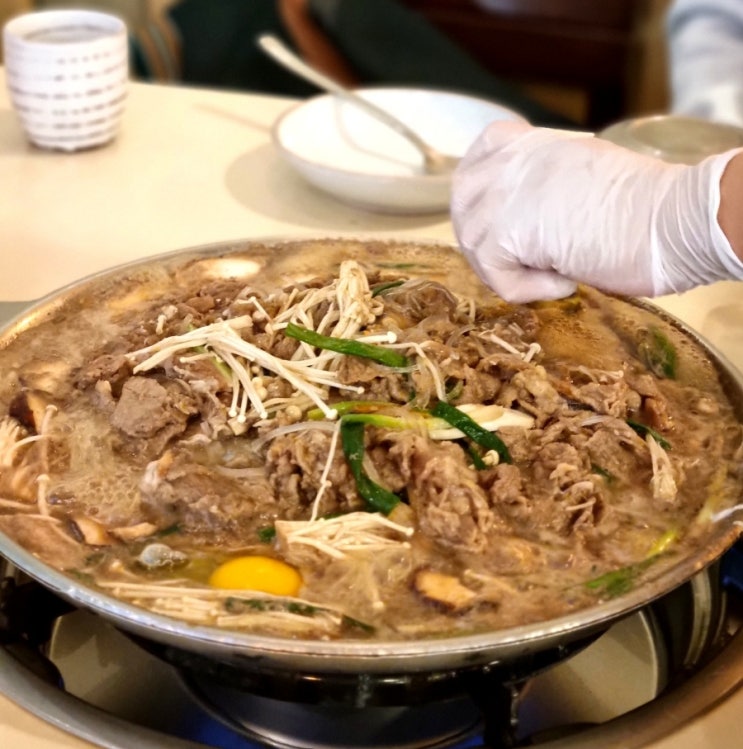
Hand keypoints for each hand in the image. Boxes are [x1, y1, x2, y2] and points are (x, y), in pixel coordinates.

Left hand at [450, 121, 742, 302]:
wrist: (671, 219)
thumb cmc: (648, 206)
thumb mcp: (585, 177)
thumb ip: (548, 185)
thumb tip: (532, 217)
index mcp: (534, 144)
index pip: (486, 146)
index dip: (485, 179)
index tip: (506, 207)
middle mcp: (512, 163)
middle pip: (464, 199)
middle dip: (486, 235)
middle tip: (525, 261)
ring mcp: (503, 195)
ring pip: (474, 244)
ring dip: (510, 268)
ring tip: (557, 271)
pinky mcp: (504, 232)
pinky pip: (494, 276)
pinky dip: (527, 291)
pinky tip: (566, 280)